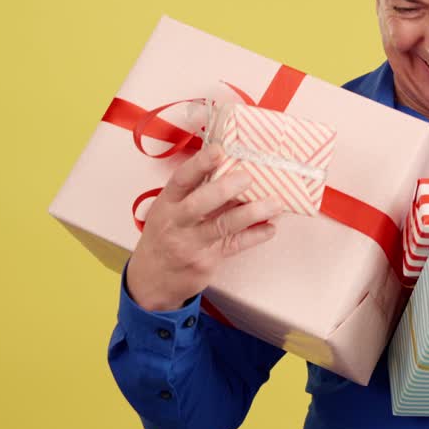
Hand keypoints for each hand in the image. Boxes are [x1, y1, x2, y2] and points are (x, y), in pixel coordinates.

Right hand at [126, 145, 282, 311]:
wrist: (153, 278)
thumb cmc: (167, 235)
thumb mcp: (171, 211)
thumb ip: (196, 192)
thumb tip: (234, 167)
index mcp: (167, 203)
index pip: (181, 180)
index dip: (199, 164)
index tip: (219, 149)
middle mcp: (176, 223)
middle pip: (198, 204)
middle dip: (223, 189)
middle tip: (248, 177)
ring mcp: (190, 244)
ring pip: (222, 226)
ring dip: (251, 213)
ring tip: (275, 203)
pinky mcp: (206, 262)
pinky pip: (234, 246)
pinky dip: (254, 236)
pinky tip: (270, 228)